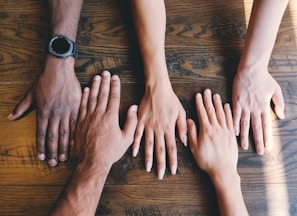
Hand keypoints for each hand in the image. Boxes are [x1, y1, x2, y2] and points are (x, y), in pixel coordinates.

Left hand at [7, 55, 80, 165]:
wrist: (59, 69)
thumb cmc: (44, 81)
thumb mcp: (30, 94)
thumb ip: (22, 107)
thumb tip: (10, 117)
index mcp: (43, 112)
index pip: (41, 134)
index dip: (40, 147)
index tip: (41, 158)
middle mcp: (54, 114)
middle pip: (53, 136)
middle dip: (52, 151)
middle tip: (53, 163)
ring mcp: (66, 111)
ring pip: (65, 133)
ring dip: (64, 147)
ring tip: (63, 158)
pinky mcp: (76, 107)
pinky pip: (76, 124)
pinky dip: (75, 135)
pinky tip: (75, 144)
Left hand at [75, 71, 137, 168]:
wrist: (92, 161)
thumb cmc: (110, 151)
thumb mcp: (126, 139)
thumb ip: (131, 122)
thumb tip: (133, 108)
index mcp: (110, 117)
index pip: (113, 97)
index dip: (115, 86)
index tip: (116, 78)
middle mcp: (98, 115)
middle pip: (102, 94)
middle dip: (104, 82)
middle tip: (106, 72)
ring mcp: (88, 118)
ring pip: (91, 98)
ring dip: (94, 86)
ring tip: (97, 77)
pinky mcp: (80, 122)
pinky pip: (82, 106)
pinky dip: (84, 97)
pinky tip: (86, 90)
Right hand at [132, 80, 186, 178]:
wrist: (157, 89)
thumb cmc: (171, 100)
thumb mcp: (181, 112)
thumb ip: (182, 127)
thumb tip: (185, 141)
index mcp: (169, 128)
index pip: (172, 148)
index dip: (172, 160)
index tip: (173, 170)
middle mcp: (158, 129)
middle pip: (160, 149)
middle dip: (161, 163)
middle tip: (160, 175)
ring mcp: (148, 126)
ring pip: (148, 145)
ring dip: (148, 157)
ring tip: (148, 168)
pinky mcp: (140, 121)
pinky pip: (137, 135)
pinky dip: (135, 144)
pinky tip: (134, 153)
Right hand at [188, 89, 247, 215]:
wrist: (223, 170)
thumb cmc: (207, 161)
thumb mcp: (195, 148)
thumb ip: (192, 133)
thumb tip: (189, 121)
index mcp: (206, 131)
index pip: (202, 113)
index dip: (200, 103)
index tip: (198, 95)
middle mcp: (216, 128)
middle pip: (212, 111)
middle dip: (208, 100)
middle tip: (207, 91)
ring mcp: (225, 131)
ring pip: (221, 114)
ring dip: (218, 104)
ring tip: (216, 95)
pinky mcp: (231, 135)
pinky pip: (230, 120)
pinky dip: (228, 112)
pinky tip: (227, 106)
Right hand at [232, 68, 284, 153]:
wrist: (251, 70)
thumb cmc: (264, 78)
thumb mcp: (276, 90)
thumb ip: (279, 103)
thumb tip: (282, 116)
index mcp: (264, 107)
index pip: (266, 125)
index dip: (267, 137)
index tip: (268, 147)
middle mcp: (254, 109)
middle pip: (256, 128)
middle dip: (258, 141)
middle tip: (259, 152)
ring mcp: (244, 106)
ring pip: (245, 124)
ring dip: (244, 136)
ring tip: (244, 146)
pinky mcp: (236, 102)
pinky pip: (234, 116)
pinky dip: (234, 124)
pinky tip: (233, 132)